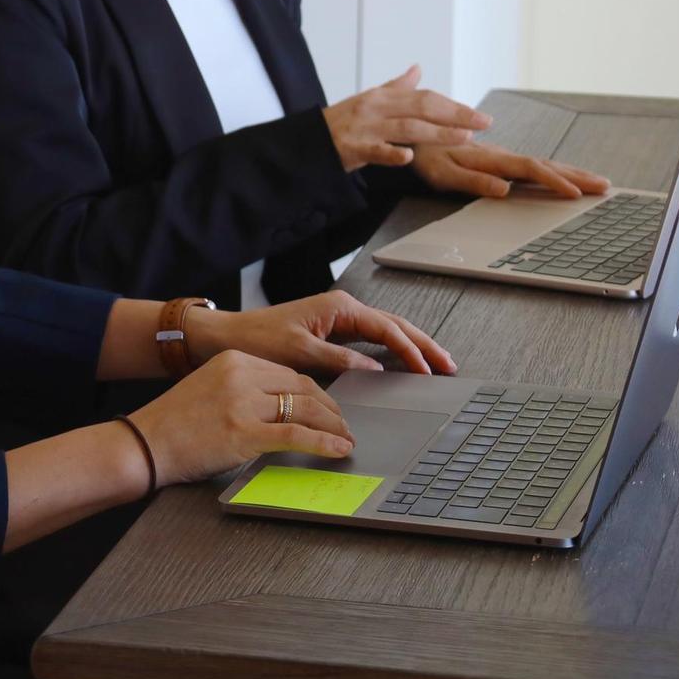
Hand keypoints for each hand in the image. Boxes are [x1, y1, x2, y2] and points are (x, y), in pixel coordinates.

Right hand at [127, 350, 353, 485]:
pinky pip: (296, 435)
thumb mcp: (211, 390)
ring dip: (332, 426)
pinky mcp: (244, 432)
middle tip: (343, 426)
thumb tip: (283, 408)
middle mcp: (241, 374)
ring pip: (305, 409)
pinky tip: (337, 449)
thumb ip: (244, 390)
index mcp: (234, 360)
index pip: (288, 373)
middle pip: (303, 387)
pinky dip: (323, 443)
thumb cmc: (173, 424)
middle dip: (330, 409)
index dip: (316, 393)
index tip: (328, 408)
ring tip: (344, 440)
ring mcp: (243, 403)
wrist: (144, 443)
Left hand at [186, 288, 455, 376]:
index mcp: (339, 308)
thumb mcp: (301, 353)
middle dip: (423, 345)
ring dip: (411, 347)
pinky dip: (392, 351)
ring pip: (386, 331)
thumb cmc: (259, 340)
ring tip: (436, 364)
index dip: (411, 350)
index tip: (429, 369)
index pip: (387, 328)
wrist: (229, 337)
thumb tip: (376, 370)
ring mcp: (338, 320)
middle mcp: (342, 310)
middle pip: (395, 325)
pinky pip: (371, 340)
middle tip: (449, 365)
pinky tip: (404, 364)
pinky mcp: (331, 332)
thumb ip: (341, 361)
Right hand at [322, 65, 490, 172]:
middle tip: (483, 123)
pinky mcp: (351, 148)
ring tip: (463, 137)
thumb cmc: (341, 122)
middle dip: (456, 115)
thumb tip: (417, 69)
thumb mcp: (369, 100)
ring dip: (436, 132)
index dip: (454, 106)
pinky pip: (374, 150)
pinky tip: (408, 157)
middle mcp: (376, 108)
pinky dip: (392, 153)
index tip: (479, 115)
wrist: (307, 140)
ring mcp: (365, 128)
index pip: (425, 97)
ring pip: (406, 127)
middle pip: (422, 107)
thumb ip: (396, 87)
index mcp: (383, 97)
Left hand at [409, 143, 610, 199]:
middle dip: (576, 176)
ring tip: (595, 181)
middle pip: (545, 165)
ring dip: (570, 172)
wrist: (414, 131)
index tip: (577, 194)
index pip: (530, 170)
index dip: (555, 182)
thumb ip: (474, 181)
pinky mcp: (498, 159)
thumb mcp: (443, 174)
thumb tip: (505, 189)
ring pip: (542, 164)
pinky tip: (564, 177)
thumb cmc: (425, 157)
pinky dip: (554, 172)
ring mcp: (502, 156)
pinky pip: (532, 166)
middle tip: (605, 186)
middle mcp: (501, 155)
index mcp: (492, 159)